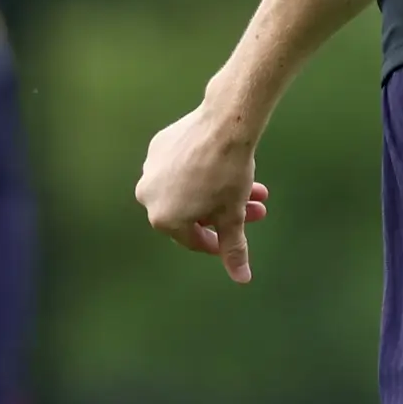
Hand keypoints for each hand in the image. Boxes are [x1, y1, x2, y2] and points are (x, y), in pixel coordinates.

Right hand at [136, 101, 270, 284]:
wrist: (224, 124)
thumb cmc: (227, 174)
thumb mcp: (232, 215)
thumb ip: (233, 248)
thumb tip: (241, 279)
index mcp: (162, 218)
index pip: (193, 239)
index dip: (218, 242)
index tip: (235, 236)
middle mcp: (148, 195)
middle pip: (193, 213)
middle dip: (226, 214)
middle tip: (254, 210)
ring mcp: (150, 169)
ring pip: (188, 190)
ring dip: (220, 194)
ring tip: (253, 190)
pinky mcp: (158, 147)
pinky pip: (181, 168)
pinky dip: (201, 173)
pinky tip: (225, 168)